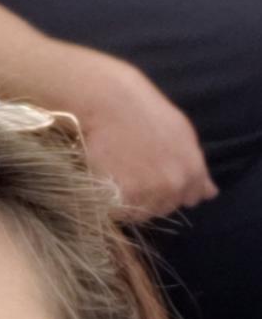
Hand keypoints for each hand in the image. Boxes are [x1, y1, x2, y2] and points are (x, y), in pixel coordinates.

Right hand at [76, 58, 217, 220]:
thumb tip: (210, 194)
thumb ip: (197, 168)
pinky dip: (114, 202)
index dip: (177, 188)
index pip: (192, 198)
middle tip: (136, 170)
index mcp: (193, 170)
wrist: (108, 104)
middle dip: (154, 195)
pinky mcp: (120, 200)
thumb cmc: (144, 111)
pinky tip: (109, 178)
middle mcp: (174, 187)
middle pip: (166, 207)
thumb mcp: (182, 134)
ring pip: (142, 214)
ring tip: (121, 173)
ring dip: (133, 201)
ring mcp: (148, 195)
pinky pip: (121, 213)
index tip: (160, 175)